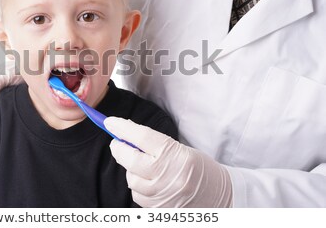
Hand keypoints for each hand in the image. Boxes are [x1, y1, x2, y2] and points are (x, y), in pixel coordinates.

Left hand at [104, 117, 231, 207]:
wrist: (222, 197)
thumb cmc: (200, 169)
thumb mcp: (180, 149)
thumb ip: (153, 144)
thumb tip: (124, 136)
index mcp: (175, 155)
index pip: (141, 137)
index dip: (122, 128)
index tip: (110, 122)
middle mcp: (167, 176)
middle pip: (129, 158)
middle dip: (119, 148)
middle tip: (118, 143)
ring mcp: (162, 195)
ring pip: (130, 179)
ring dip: (131, 170)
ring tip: (146, 168)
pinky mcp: (158, 209)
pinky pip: (137, 195)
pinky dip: (139, 187)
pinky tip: (151, 183)